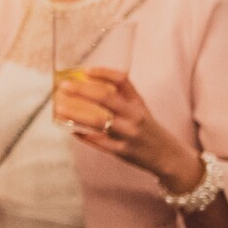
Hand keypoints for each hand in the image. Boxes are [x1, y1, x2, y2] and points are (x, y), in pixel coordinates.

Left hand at [56, 69, 201, 192]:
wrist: (168, 156)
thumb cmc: (146, 128)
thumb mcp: (139, 109)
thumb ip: (120, 98)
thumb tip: (86, 86)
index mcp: (138, 102)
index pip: (122, 80)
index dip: (103, 73)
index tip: (86, 70)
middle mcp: (134, 116)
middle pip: (106, 99)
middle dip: (82, 91)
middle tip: (64, 86)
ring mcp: (128, 134)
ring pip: (98, 122)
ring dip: (76, 114)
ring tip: (60, 108)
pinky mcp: (122, 151)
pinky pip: (98, 142)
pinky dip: (82, 134)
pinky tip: (70, 129)